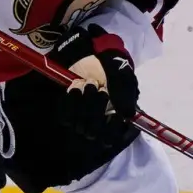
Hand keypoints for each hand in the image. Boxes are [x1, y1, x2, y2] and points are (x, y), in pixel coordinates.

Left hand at [49, 25, 138, 140]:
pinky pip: (65, 117)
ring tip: (85, 84)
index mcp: (116, 118)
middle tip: (96, 87)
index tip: (114, 114)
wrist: (88, 54)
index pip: (111, 138)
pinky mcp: (67, 112)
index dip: (110, 130)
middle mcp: (98, 123)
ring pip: (79, 126)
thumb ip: (126, 94)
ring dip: (83, 103)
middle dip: (95, 109)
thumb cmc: (110, 66)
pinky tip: (75, 88)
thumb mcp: (122, 76)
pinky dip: (70, 101)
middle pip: (93, 132)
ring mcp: (82, 119)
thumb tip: (127, 115)